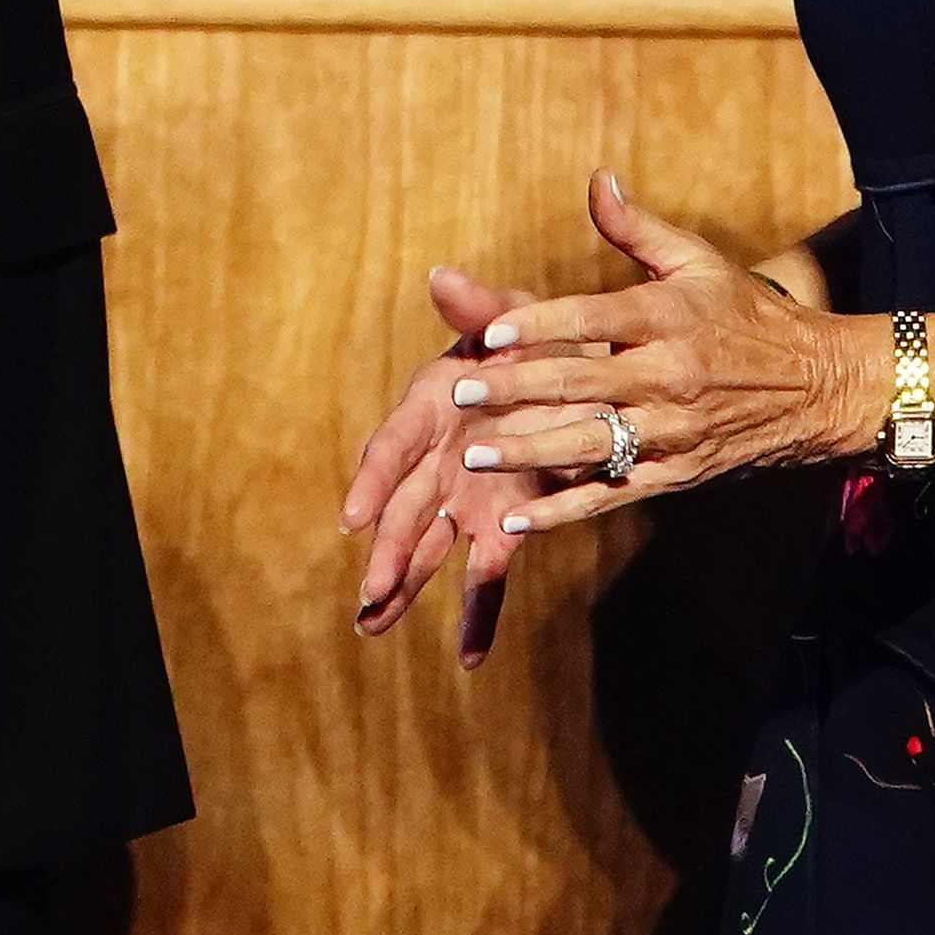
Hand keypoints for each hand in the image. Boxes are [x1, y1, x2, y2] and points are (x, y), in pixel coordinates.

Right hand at [340, 264, 588, 666]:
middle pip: (404, 510)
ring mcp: (466, 498)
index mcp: (432, 408)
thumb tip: (445, 277)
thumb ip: (480, 307)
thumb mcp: (514, 317)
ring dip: (404, 585)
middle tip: (369, 593)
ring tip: (373, 625)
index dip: (372, 481)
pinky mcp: (501, 526)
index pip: (393, 446)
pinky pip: (485, 576)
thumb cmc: (535, 338)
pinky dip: (477, 614)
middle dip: (386, 552)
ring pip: (428, 548)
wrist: (580, 372)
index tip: (354, 515)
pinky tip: (469, 657)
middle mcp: (439, 459)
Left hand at [448, 172, 884, 545]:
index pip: (594, 318)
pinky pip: (613, 493)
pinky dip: (567, 509)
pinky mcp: (676, 473)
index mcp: (668, 317)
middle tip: (460, 391)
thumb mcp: (698, 261)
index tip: (491, 332)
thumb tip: (597, 180)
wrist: (817, 386)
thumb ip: (638, 228)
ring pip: (591, 443)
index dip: (541, 325)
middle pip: (582, 383)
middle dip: (516, 389)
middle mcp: (668, 375)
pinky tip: (521, 521)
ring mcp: (672, 430)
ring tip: (474, 456)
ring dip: (529, 451)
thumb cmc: (747, 314)